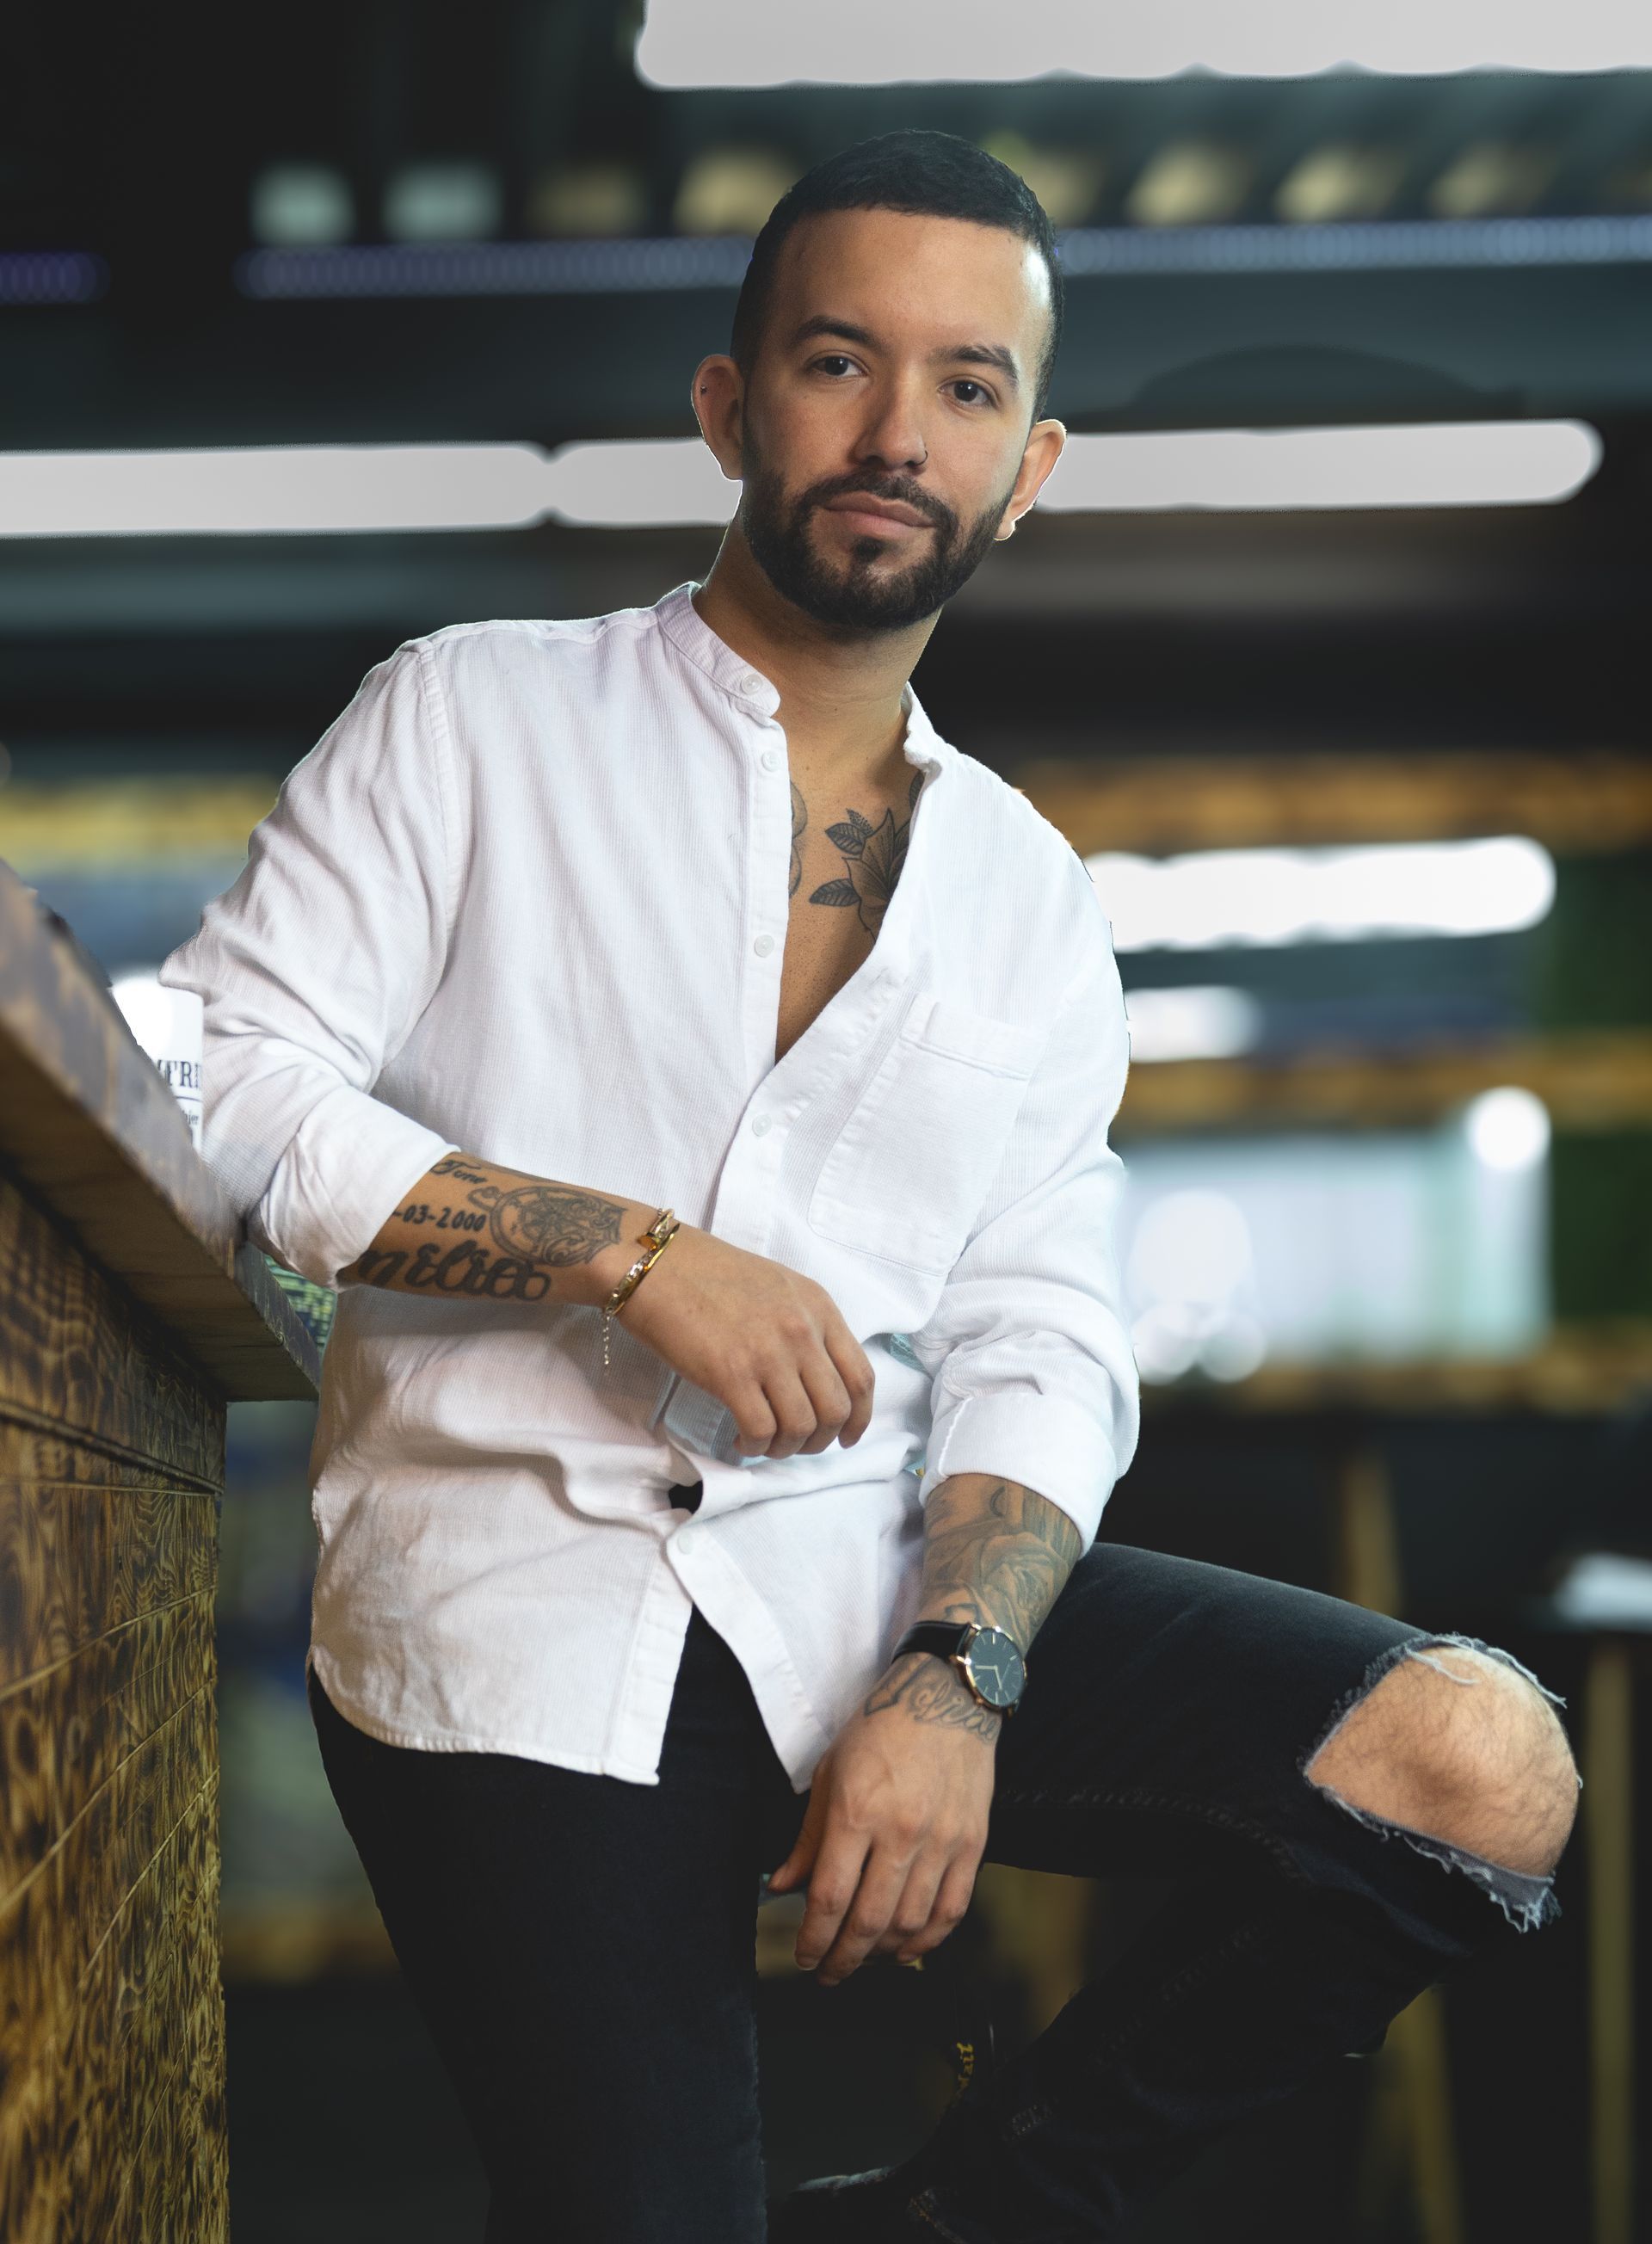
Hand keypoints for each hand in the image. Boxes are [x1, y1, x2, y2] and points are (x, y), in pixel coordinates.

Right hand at [616, 1224, 874, 1458]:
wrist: (656, 1265)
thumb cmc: (710, 1274)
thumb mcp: (779, 1288)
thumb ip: (806, 1326)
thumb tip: (816, 1379)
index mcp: (819, 1307)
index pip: (860, 1377)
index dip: (859, 1418)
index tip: (847, 1437)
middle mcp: (802, 1331)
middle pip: (836, 1410)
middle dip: (821, 1440)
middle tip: (797, 1444)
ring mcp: (769, 1353)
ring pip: (802, 1427)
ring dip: (786, 1448)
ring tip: (765, 1443)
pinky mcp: (731, 1374)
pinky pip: (762, 1431)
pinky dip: (756, 1447)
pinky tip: (742, 1441)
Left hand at [765, 1651, 998, 1983]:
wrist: (948, 1696)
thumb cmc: (881, 1728)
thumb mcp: (830, 1771)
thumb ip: (808, 1837)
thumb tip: (781, 1886)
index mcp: (857, 1811)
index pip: (829, 1898)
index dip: (812, 1939)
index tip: (802, 1957)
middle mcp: (901, 1832)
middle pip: (868, 1922)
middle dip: (842, 1959)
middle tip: (827, 1973)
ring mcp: (942, 1841)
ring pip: (910, 1924)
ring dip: (881, 1954)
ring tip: (862, 1958)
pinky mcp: (973, 1844)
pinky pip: (951, 1911)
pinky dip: (927, 1941)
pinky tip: (907, 1949)